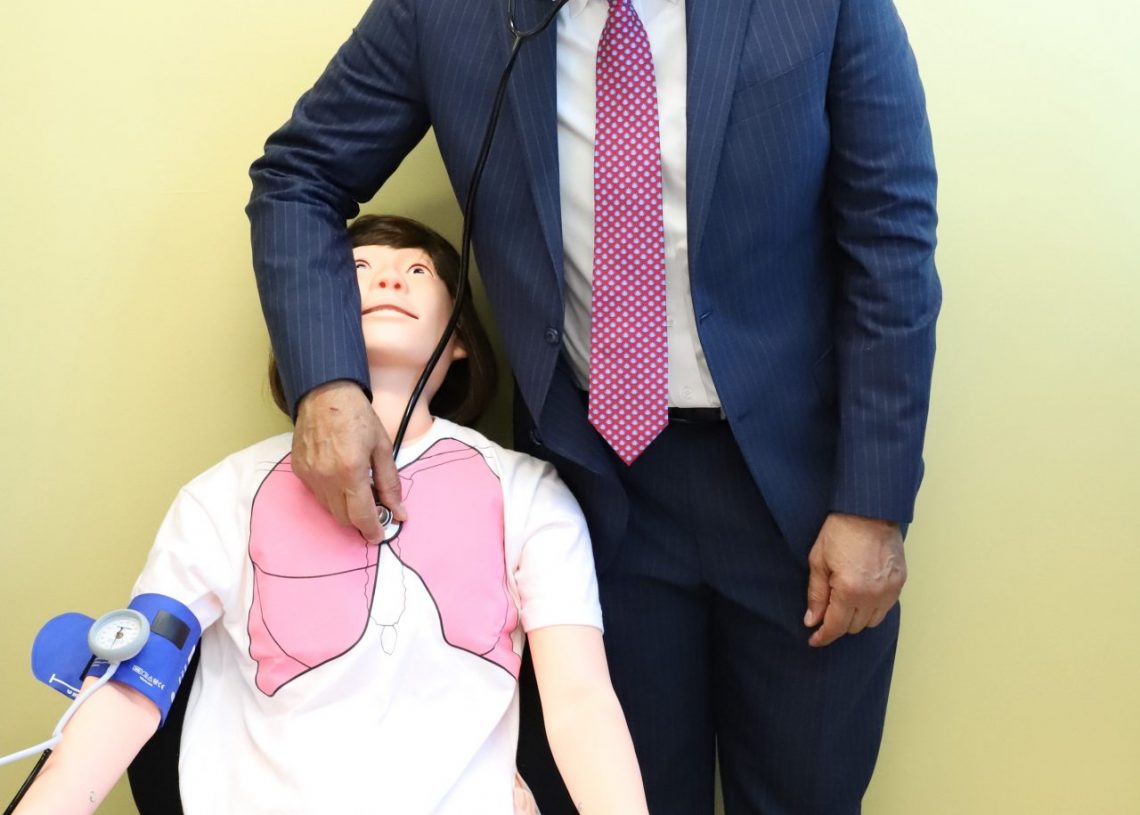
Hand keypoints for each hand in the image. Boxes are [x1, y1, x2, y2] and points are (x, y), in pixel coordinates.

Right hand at [292, 381, 405, 542]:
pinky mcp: (299, 471)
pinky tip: (340, 477)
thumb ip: (390, 483)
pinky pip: (317, 494)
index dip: (372, 530)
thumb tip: (399, 512)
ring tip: (357, 489)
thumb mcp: (382, 447)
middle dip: (360, 520)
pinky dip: (331, 494)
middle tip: (373, 509)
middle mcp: (326, 478)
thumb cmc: (357, 416)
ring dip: (345, 507)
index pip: (361, 516)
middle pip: (343, 518)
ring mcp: (310, 475)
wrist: (325, 394)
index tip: (380, 535)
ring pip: (329, 509)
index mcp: (350, 471)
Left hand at [804, 513, 904, 646]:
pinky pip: (886, 608)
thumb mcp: (818, 561)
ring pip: (872, 621)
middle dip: (838, 625)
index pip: (836, 626)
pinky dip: (873, 609)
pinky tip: (862, 598)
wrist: (870, 511)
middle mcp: (873, 596)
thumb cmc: (840, 532)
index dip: (823, 636)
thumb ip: (816, 594)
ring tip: (844, 605)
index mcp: (850, 591)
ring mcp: (890, 591)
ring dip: (856, 619)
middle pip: (854, 627)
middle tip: (825, 615)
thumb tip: (812, 620)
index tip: (814, 640)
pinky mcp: (900, 583)